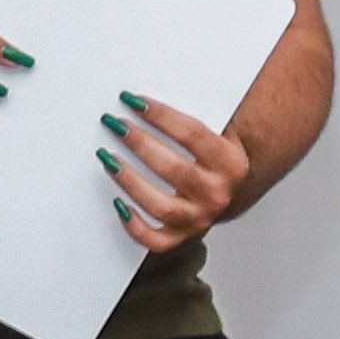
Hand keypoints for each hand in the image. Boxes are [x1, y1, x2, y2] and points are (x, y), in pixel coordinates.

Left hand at [97, 88, 252, 256]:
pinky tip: (118, 204)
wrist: (229, 190)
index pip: (192, 135)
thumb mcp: (221, 132)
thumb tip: (149, 98)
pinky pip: (155, 240)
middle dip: (139, 143)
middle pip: (173, 168)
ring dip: (130, 180)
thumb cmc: (214, 155)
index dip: (160, 115)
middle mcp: (218, 194)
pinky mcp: (182, 236)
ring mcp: (200, 218)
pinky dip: (134, 226)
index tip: (133, 101)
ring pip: (160, 206)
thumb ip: (195, 116)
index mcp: (231, 165)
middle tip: (114, 123)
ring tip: (107, 157)